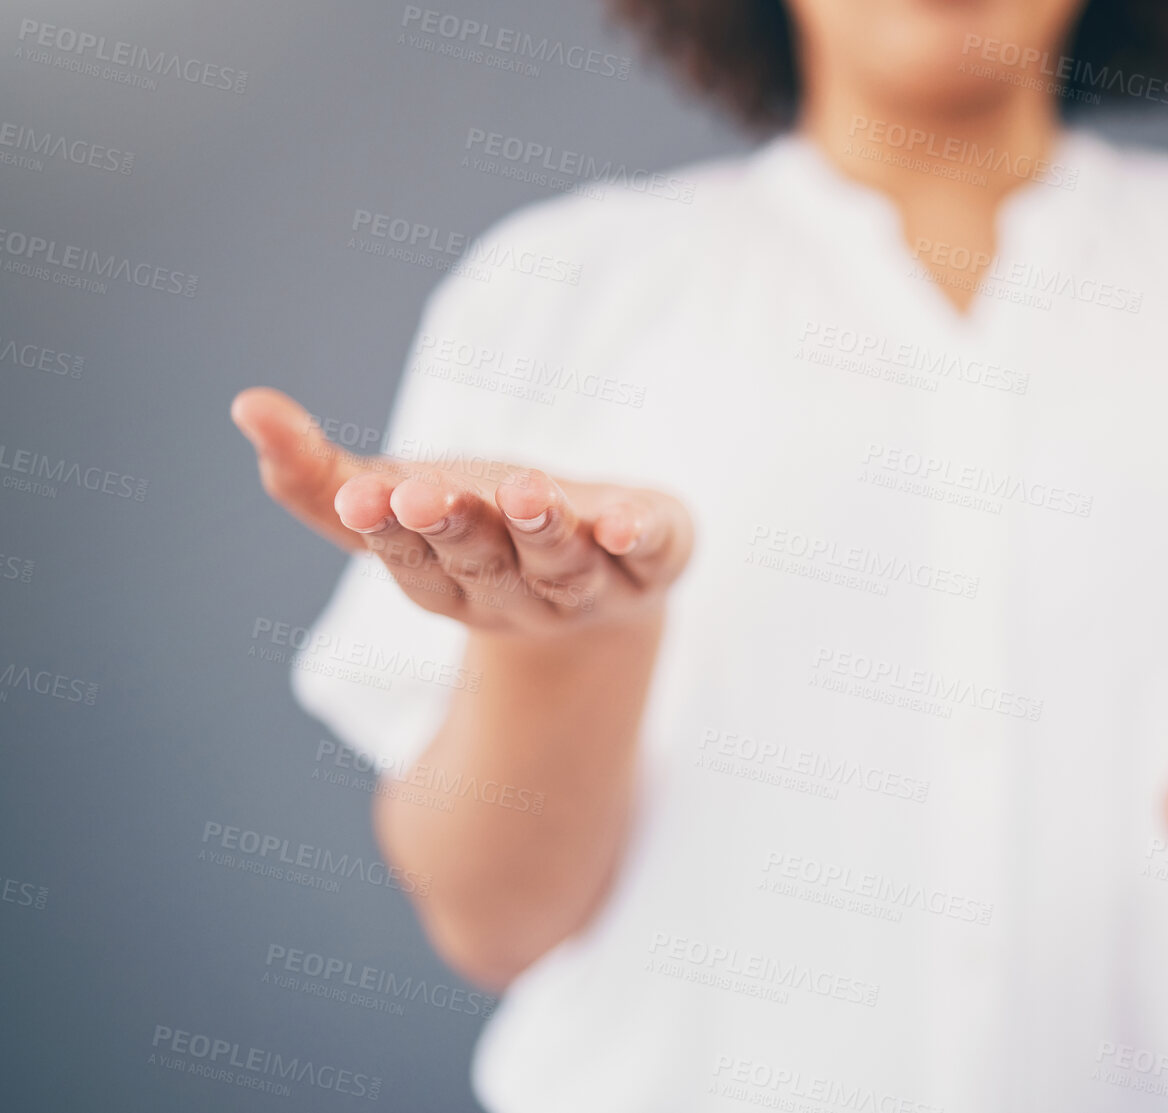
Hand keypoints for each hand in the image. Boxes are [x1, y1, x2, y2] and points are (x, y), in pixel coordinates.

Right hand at [230, 387, 692, 633]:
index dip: (387, 529)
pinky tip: (626, 520)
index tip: (367, 494)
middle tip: (426, 494)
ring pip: (562, 566)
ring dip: (541, 530)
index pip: (409, 560)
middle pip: (480, 565)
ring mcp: (588, 586)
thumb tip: (245, 405)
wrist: (600, 566)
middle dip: (453, 530)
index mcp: (444, 581)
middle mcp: (514, 593)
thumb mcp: (400, 496)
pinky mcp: (655, 560)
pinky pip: (650, 554)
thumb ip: (318, 474)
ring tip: (525, 492)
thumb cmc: (479, 524)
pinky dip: (637, 538)